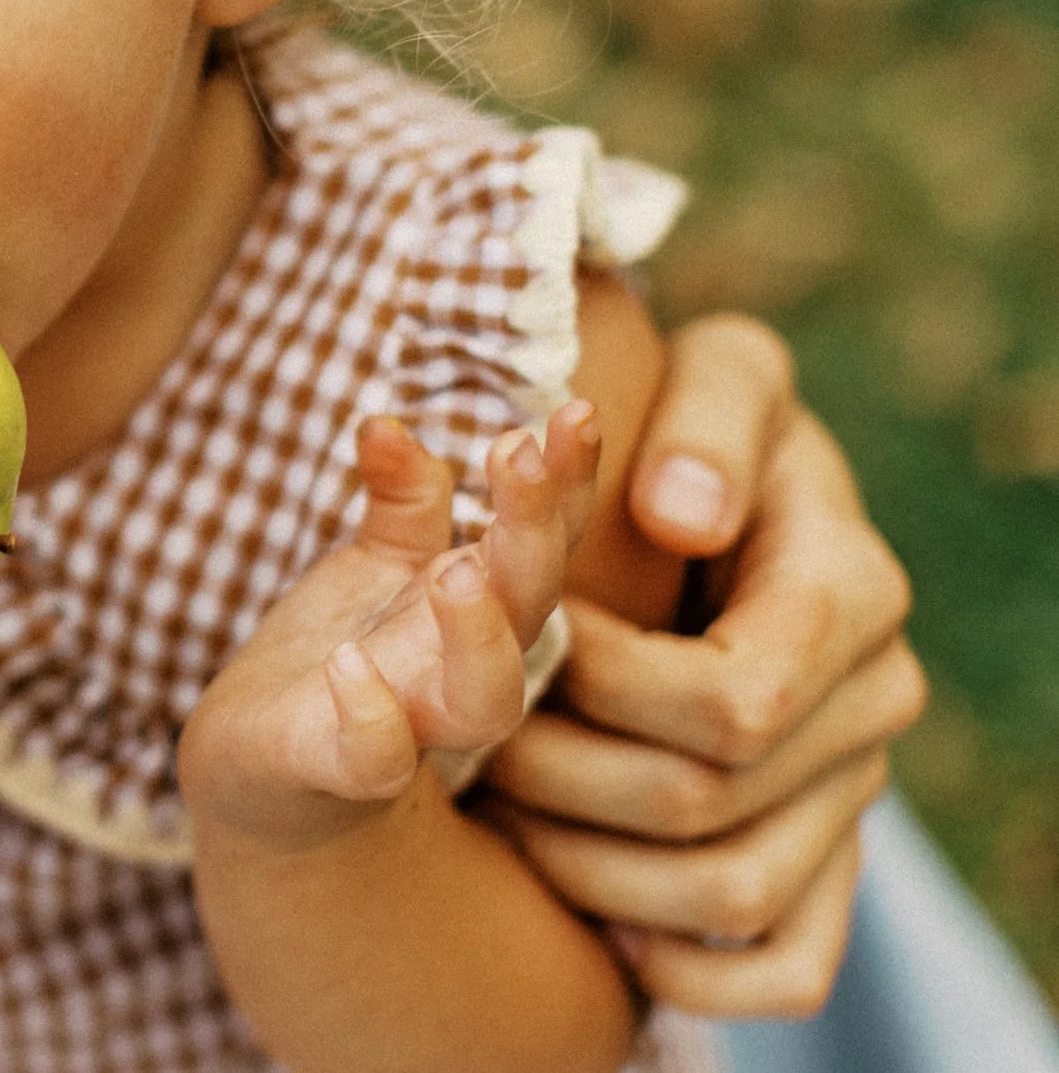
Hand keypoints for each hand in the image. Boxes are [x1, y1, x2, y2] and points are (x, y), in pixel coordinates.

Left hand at [182, 403, 600, 850]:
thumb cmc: (340, 659)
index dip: (566, 478)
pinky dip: (368, 720)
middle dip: (533, 527)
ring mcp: (406, 722)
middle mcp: (457, 665)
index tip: (579, 409)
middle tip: (519, 449)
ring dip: (476, 633)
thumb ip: (402, 496)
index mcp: (476, 606)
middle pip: (527, 601)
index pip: (538, 537)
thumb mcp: (378, 565)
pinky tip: (348, 669)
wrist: (258, 772)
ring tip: (457, 570)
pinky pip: (368, 760)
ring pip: (479, 699)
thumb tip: (387, 422)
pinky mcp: (333, 768)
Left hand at [481, 315, 926, 1017]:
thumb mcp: (723, 377)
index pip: (731, 698)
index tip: (522, 634)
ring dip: (590, 867)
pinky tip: (594, 914)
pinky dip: (684, 966)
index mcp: (852, 591)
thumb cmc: (708, 430)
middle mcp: (871, 704)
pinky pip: (783, 965)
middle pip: (709, 801)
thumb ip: (712, 420)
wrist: (729, 503)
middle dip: (562, 773)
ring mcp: (852, 792)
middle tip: (471, 735)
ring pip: (730, 892)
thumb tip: (683, 511)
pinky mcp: (827, 861)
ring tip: (498, 808)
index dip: (603, 684)